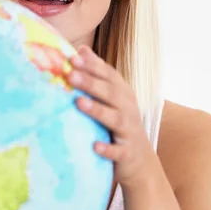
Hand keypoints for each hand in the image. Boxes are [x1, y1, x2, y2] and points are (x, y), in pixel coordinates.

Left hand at [67, 46, 157, 187]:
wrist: (140, 160)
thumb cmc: (120, 122)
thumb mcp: (112, 97)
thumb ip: (97, 74)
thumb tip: (81, 49)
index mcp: (122, 93)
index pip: (108, 75)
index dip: (92, 66)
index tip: (73, 58)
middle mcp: (128, 108)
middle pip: (111, 93)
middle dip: (91, 83)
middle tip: (70, 75)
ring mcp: (129, 130)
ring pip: (114, 119)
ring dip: (97, 110)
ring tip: (79, 103)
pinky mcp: (127, 153)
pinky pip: (118, 151)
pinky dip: (107, 149)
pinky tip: (94, 146)